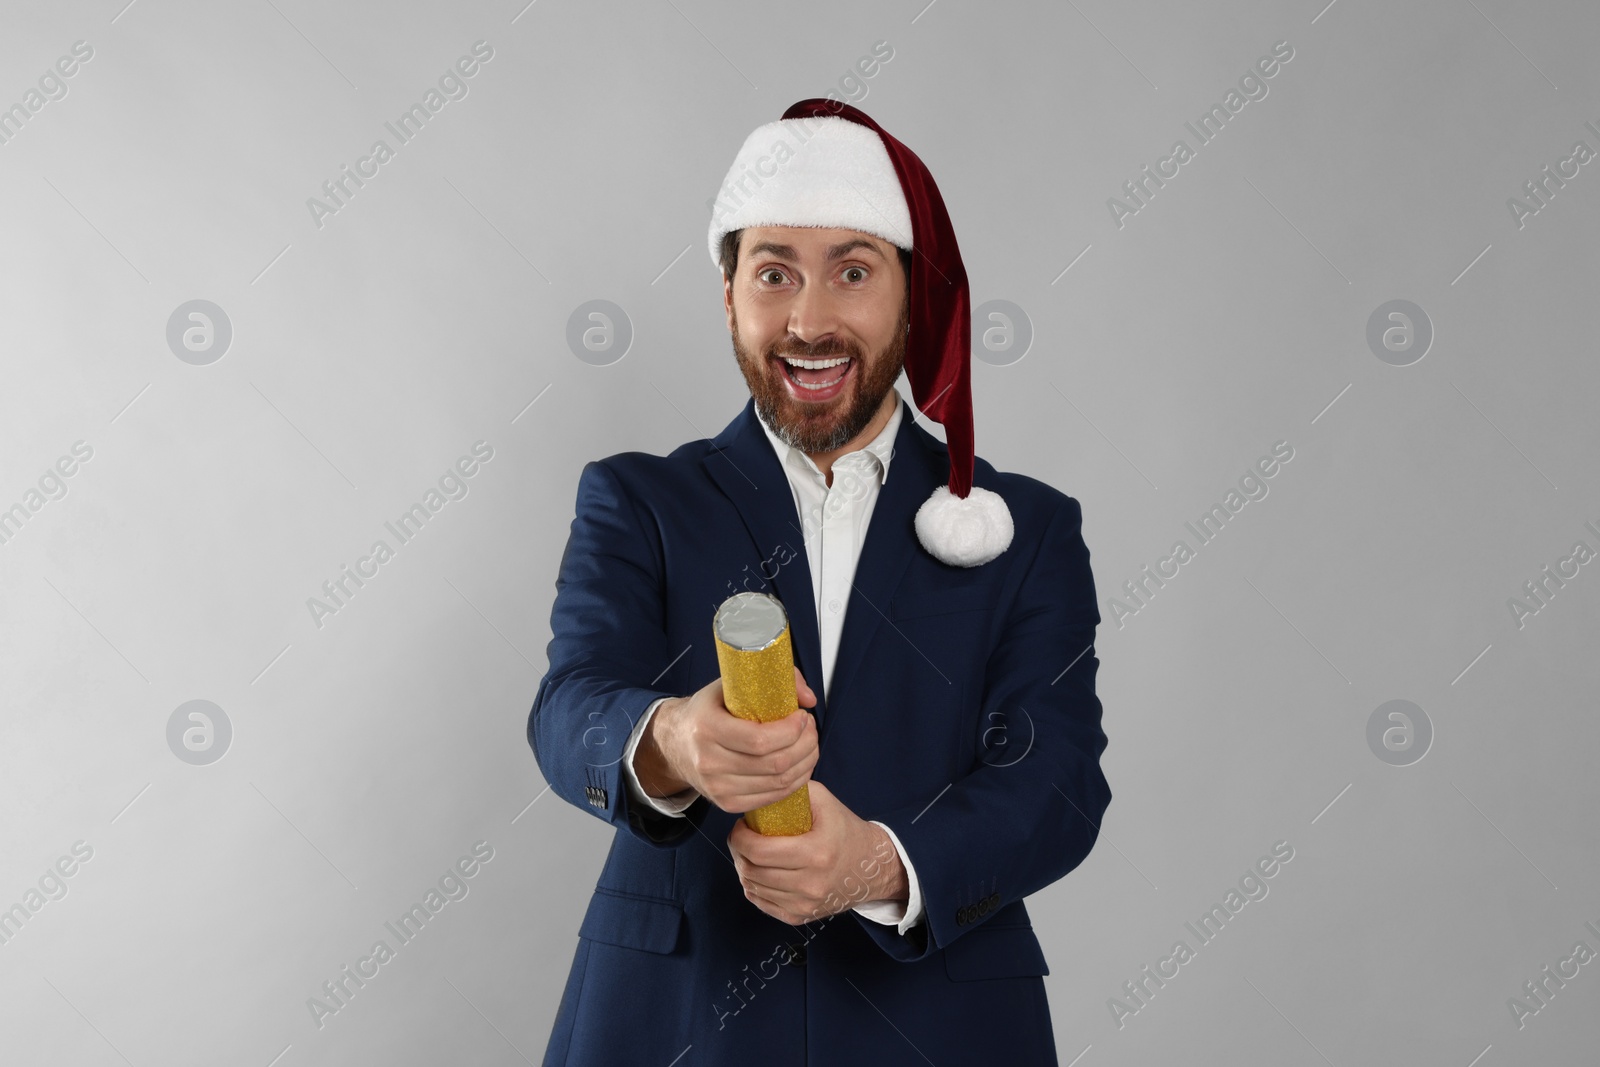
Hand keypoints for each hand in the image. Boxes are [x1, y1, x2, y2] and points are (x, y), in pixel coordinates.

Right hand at [638, 666, 817, 813]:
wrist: (676, 743)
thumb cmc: (708, 711)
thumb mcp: (728, 686)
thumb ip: (771, 681)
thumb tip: (808, 699)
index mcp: (707, 727)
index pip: (759, 740)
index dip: (791, 731)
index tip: (802, 716)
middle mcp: (708, 761)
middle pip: (774, 764)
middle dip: (804, 746)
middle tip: (811, 730)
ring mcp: (717, 787)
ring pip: (777, 783)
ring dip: (804, 764)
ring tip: (809, 746)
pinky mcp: (726, 803)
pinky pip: (771, 798)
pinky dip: (793, 783)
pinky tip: (798, 766)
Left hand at [728, 780, 906, 924]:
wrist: (871, 867)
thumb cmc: (845, 830)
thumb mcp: (824, 801)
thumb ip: (793, 791)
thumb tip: (761, 789)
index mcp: (816, 853)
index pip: (759, 851)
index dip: (739, 837)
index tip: (741, 826)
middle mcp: (811, 884)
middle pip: (751, 871)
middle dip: (738, 851)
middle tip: (741, 837)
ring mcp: (805, 904)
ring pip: (752, 888)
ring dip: (744, 868)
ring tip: (751, 853)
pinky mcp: (800, 917)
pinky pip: (761, 903)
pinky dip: (754, 886)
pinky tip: (760, 872)